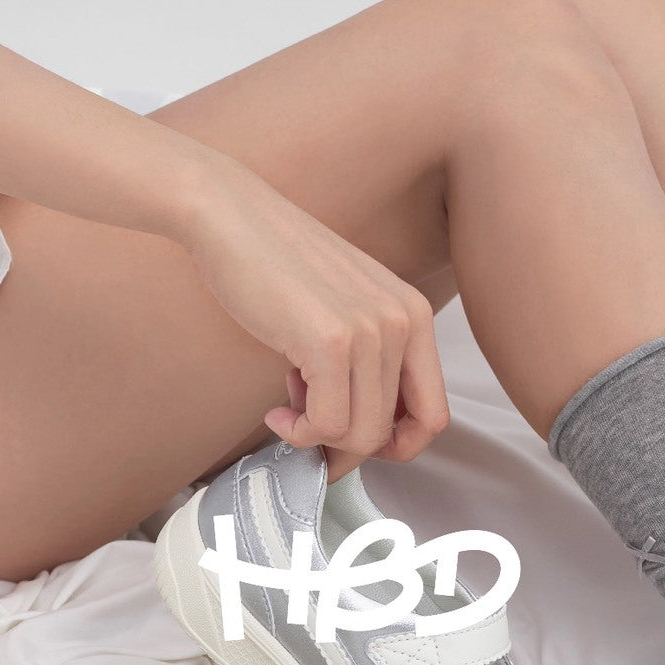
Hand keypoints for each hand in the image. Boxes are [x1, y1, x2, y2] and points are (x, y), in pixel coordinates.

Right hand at [180, 149, 448, 478]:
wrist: (230, 217)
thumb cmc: (275, 264)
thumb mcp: (344, 309)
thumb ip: (365, 364)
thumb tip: (360, 436)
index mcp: (414, 315)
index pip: (433, 416)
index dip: (397, 446)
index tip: (356, 443)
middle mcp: (403, 322)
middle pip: (387, 432)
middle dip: (341, 445)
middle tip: (305, 423)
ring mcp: (370, 332)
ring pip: (359, 435)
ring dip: (316, 437)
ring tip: (289, 405)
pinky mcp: (331, 342)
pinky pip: (326, 424)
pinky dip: (298, 432)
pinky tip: (276, 411)